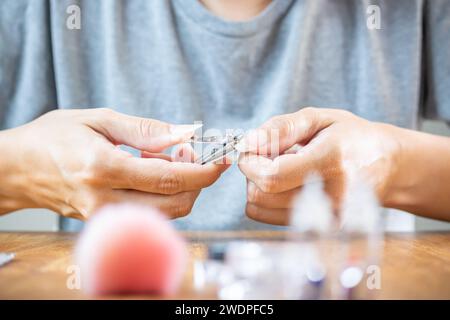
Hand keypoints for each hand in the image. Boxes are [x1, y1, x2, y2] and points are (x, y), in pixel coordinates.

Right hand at [0, 108, 228, 218]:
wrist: (18, 170)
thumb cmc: (53, 138)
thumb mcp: (99, 120)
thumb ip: (146, 130)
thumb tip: (186, 132)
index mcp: (105, 169)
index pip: (171, 178)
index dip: (204, 171)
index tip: (223, 160)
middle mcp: (107, 200)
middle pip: (177, 203)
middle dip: (197, 179)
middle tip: (189, 150)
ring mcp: (106, 217)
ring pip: (167, 212)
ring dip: (181, 186)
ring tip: (166, 158)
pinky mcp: (106, 223)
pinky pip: (150, 214)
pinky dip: (163, 194)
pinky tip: (152, 172)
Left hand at [237, 107, 400, 224]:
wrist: (387, 164)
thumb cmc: (350, 137)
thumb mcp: (318, 118)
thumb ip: (279, 129)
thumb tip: (246, 143)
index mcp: (331, 161)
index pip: (272, 176)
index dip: (250, 163)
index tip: (252, 150)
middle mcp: (332, 195)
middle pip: (262, 195)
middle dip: (253, 173)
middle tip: (268, 156)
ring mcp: (329, 217)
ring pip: (262, 209)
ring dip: (260, 186)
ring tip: (282, 169)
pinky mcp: (323, 229)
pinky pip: (271, 218)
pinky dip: (269, 200)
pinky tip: (288, 184)